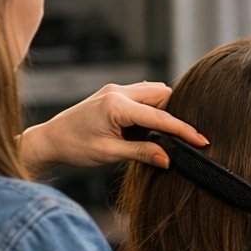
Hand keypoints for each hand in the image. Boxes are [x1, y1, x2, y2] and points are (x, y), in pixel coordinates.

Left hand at [18, 82, 207, 171]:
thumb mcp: (109, 153)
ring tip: (168, 133)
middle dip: (176, 114)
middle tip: (184, 138)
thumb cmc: (74, 147)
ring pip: (154, 92)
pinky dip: (153, 108)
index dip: (184, 129)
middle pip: (163, 94)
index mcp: (116, 105)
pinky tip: (153, 125)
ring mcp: (115, 90)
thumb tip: (168, 159)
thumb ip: (142, 153)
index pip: (160, 116)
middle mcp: (117, 92)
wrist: (49, 140)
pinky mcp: (113, 94)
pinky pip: (142, 95)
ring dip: (165, 109)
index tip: (201, 140)